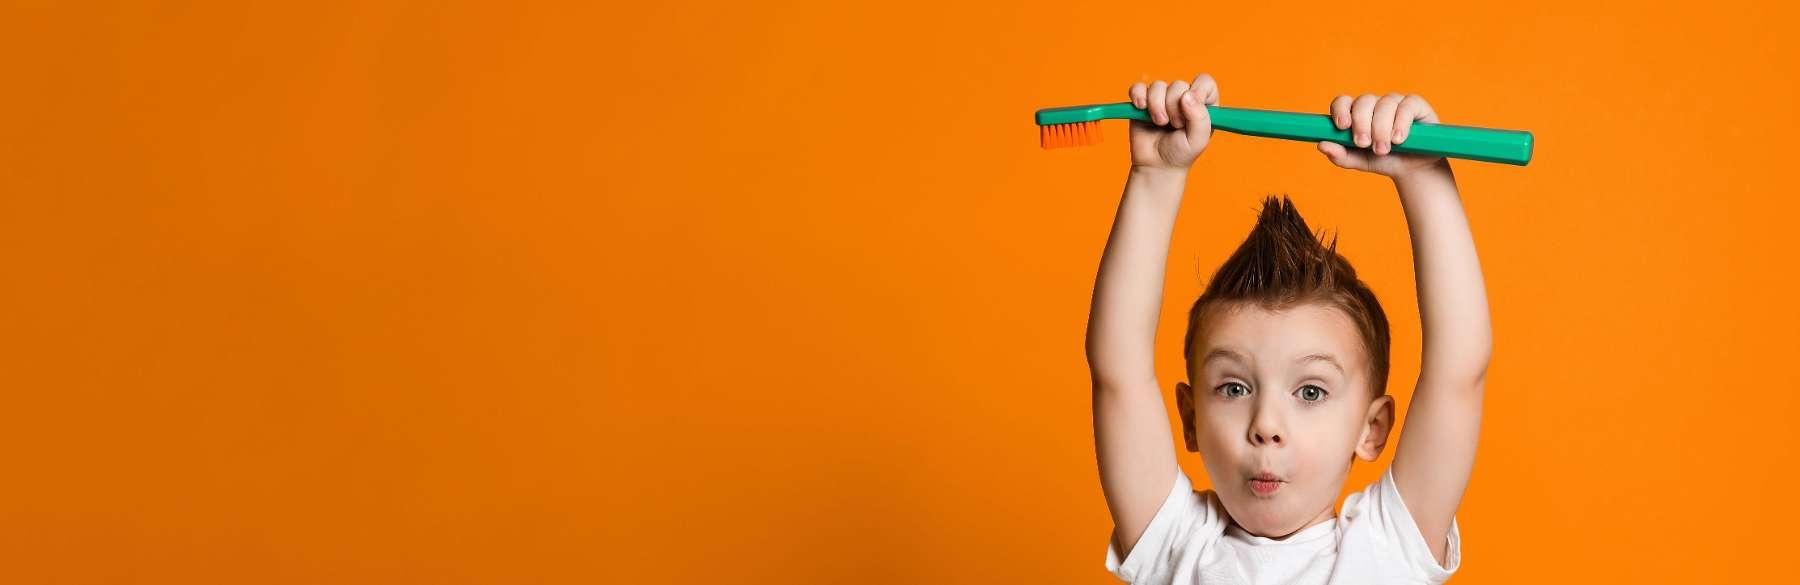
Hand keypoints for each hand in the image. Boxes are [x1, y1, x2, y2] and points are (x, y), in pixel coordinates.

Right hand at [1126, 74, 1217, 171]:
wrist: (1157, 165)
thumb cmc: (1181, 153)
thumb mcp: (1198, 140)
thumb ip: (1199, 117)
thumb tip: (1186, 95)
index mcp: (1203, 103)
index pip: (1204, 82)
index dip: (1197, 91)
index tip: (1189, 107)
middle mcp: (1183, 97)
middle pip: (1178, 85)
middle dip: (1174, 107)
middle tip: (1175, 126)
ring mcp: (1163, 97)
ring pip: (1157, 86)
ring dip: (1156, 106)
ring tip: (1159, 123)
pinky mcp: (1143, 100)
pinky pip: (1138, 88)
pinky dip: (1138, 96)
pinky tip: (1141, 108)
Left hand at [1317, 93, 1448, 180]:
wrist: (1412, 168)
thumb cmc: (1384, 160)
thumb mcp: (1360, 161)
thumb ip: (1340, 155)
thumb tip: (1321, 145)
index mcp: (1357, 113)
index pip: (1343, 102)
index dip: (1340, 110)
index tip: (1342, 126)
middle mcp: (1375, 104)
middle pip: (1363, 102)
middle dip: (1361, 124)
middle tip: (1363, 144)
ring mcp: (1395, 102)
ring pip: (1385, 104)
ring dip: (1381, 129)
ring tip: (1383, 150)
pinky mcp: (1415, 105)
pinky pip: (1406, 106)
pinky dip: (1400, 122)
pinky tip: (1398, 139)